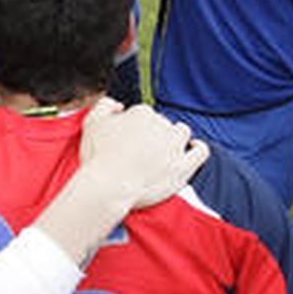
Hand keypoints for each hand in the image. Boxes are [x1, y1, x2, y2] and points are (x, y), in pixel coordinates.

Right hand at [79, 98, 208, 209]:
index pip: (143, 115)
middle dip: (153, 135)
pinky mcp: (183, 166)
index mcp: (141, 113)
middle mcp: (161, 125)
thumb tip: (119, 106)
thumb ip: (104, 105)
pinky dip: (198, 148)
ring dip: (174, 138)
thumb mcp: (91, 122)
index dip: (135, 128)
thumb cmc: (97, 157)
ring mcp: (174, 146)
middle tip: (140, 152)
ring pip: (181, 133)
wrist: (108, 188)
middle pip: (161, 124)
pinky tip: (193, 148)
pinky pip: (201, 152)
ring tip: (163, 151)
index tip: (129, 141)